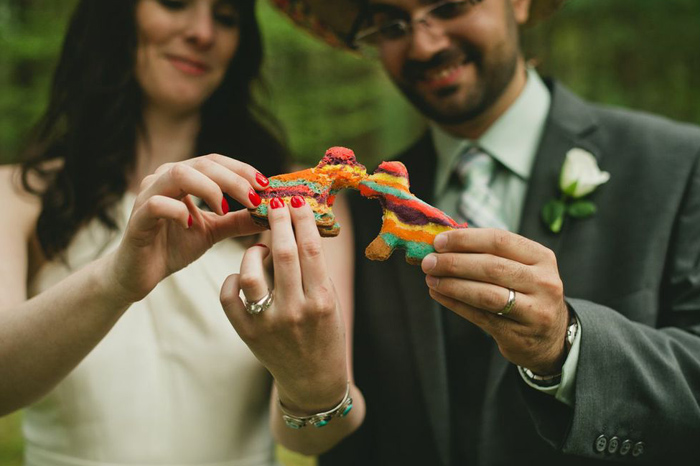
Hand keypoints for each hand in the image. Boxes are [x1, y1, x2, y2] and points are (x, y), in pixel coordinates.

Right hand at [108, 154, 267, 303]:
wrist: (140, 273)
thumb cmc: (174, 246)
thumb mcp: (214, 231)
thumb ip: (238, 220)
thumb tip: (271, 213)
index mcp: (182, 177)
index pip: (215, 161)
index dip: (242, 169)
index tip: (265, 185)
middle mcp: (164, 179)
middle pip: (202, 164)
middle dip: (233, 179)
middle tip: (253, 199)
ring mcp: (148, 196)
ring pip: (179, 174)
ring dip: (209, 188)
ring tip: (225, 209)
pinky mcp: (137, 218)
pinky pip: (157, 204)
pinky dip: (178, 211)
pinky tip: (191, 225)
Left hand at [220, 196, 347, 412]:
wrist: (312, 378)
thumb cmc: (325, 333)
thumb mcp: (330, 300)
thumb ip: (313, 269)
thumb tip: (295, 228)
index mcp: (321, 300)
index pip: (310, 249)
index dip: (302, 219)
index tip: (297, 200)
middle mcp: (295, 311)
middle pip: (283, 253)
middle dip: (278, 221)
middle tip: (275, 202)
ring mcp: (268, 323)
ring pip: (250, 274)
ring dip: (253, 252)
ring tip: (260, 247)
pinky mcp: (247, 333)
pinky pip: (229, 298)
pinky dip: (232, 280)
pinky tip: (241, 275)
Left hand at [421, 228, 569, 374]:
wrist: (552, 338)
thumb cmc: (527, 293)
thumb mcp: (521, 268)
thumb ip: (490, 254)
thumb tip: (444, 242)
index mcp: (541, 257)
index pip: (499, 240)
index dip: (465, 239)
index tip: (439, 241)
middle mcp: (543, 282)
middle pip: (491, 266)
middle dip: (454, 262)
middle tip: (429, 262)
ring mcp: (535, 310)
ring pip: (486, 294)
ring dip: (452, 285)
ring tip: (431, 279)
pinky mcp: (519, 334)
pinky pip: (480, 316)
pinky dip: (455, 304)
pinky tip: (439, 295)